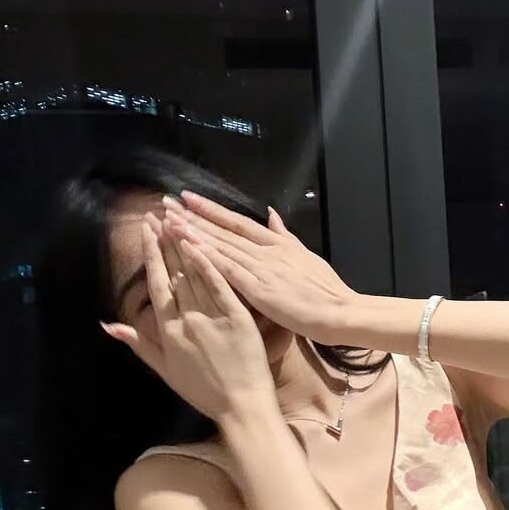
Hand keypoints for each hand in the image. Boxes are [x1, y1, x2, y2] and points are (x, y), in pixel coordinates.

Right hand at [101, 213, 278, 421]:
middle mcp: (186, 320)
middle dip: (166, 240)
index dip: (152, 255)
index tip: (148, 230)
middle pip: (173, 273)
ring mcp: (211, 318)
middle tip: (159, 212)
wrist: (241, 408)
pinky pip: (220, 286)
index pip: (156, 284)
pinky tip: (201, 242)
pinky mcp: (237, 319)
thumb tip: (108, 324)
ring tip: (178, 217)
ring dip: (185, 243)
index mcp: (168, 331)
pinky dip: (209, 264)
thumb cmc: (205, 392)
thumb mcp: (165, 369)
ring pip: (195, 275)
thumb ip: (138, 344)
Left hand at [162, 193, 358, 344]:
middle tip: (167, 202)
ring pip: (221, 246)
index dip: (211, 210)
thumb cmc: (327, 291)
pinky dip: (207, 256)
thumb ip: (285, 235)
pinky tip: (189, 248)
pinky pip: (228, 270)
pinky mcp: (259, 289)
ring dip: (194, 232)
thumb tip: (271, 215)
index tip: (189, 198)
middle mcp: (266, 251)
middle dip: (193, 216)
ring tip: (169, 219)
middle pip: (223, 230)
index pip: (237, 222)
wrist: (341, 312)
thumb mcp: (306, 255)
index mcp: (277, 244)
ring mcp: (262, 269)